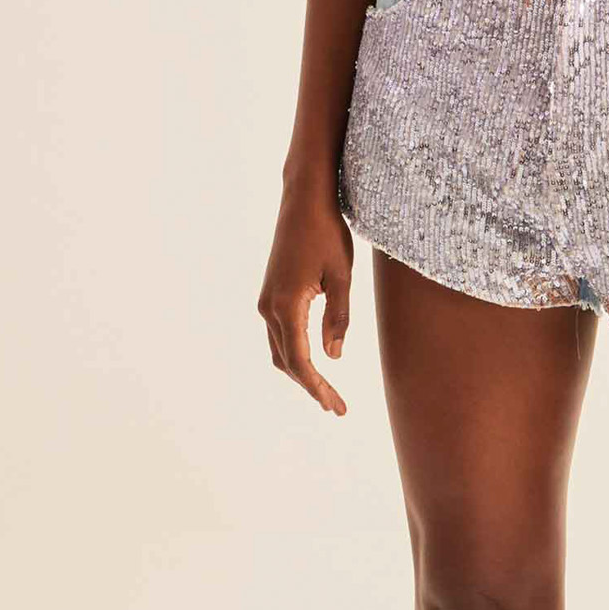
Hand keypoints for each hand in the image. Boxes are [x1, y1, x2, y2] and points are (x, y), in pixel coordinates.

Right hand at [258, 183, 354, 416]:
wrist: (303, 201)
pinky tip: (314, 363)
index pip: (301, 361)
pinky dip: (294, 355)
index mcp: (288, 305)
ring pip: (280, 351)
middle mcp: (269, 307)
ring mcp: (266, 301)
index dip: (318, 388)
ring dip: (301, 374)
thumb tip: (334, 356)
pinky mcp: (270, 294)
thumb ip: (338, 318)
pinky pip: (279, 335)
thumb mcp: (342, 276)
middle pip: (287, 362)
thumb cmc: (328, 233)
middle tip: (339, 408)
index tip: (337, 407)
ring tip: (328, 393)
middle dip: (312, 387)